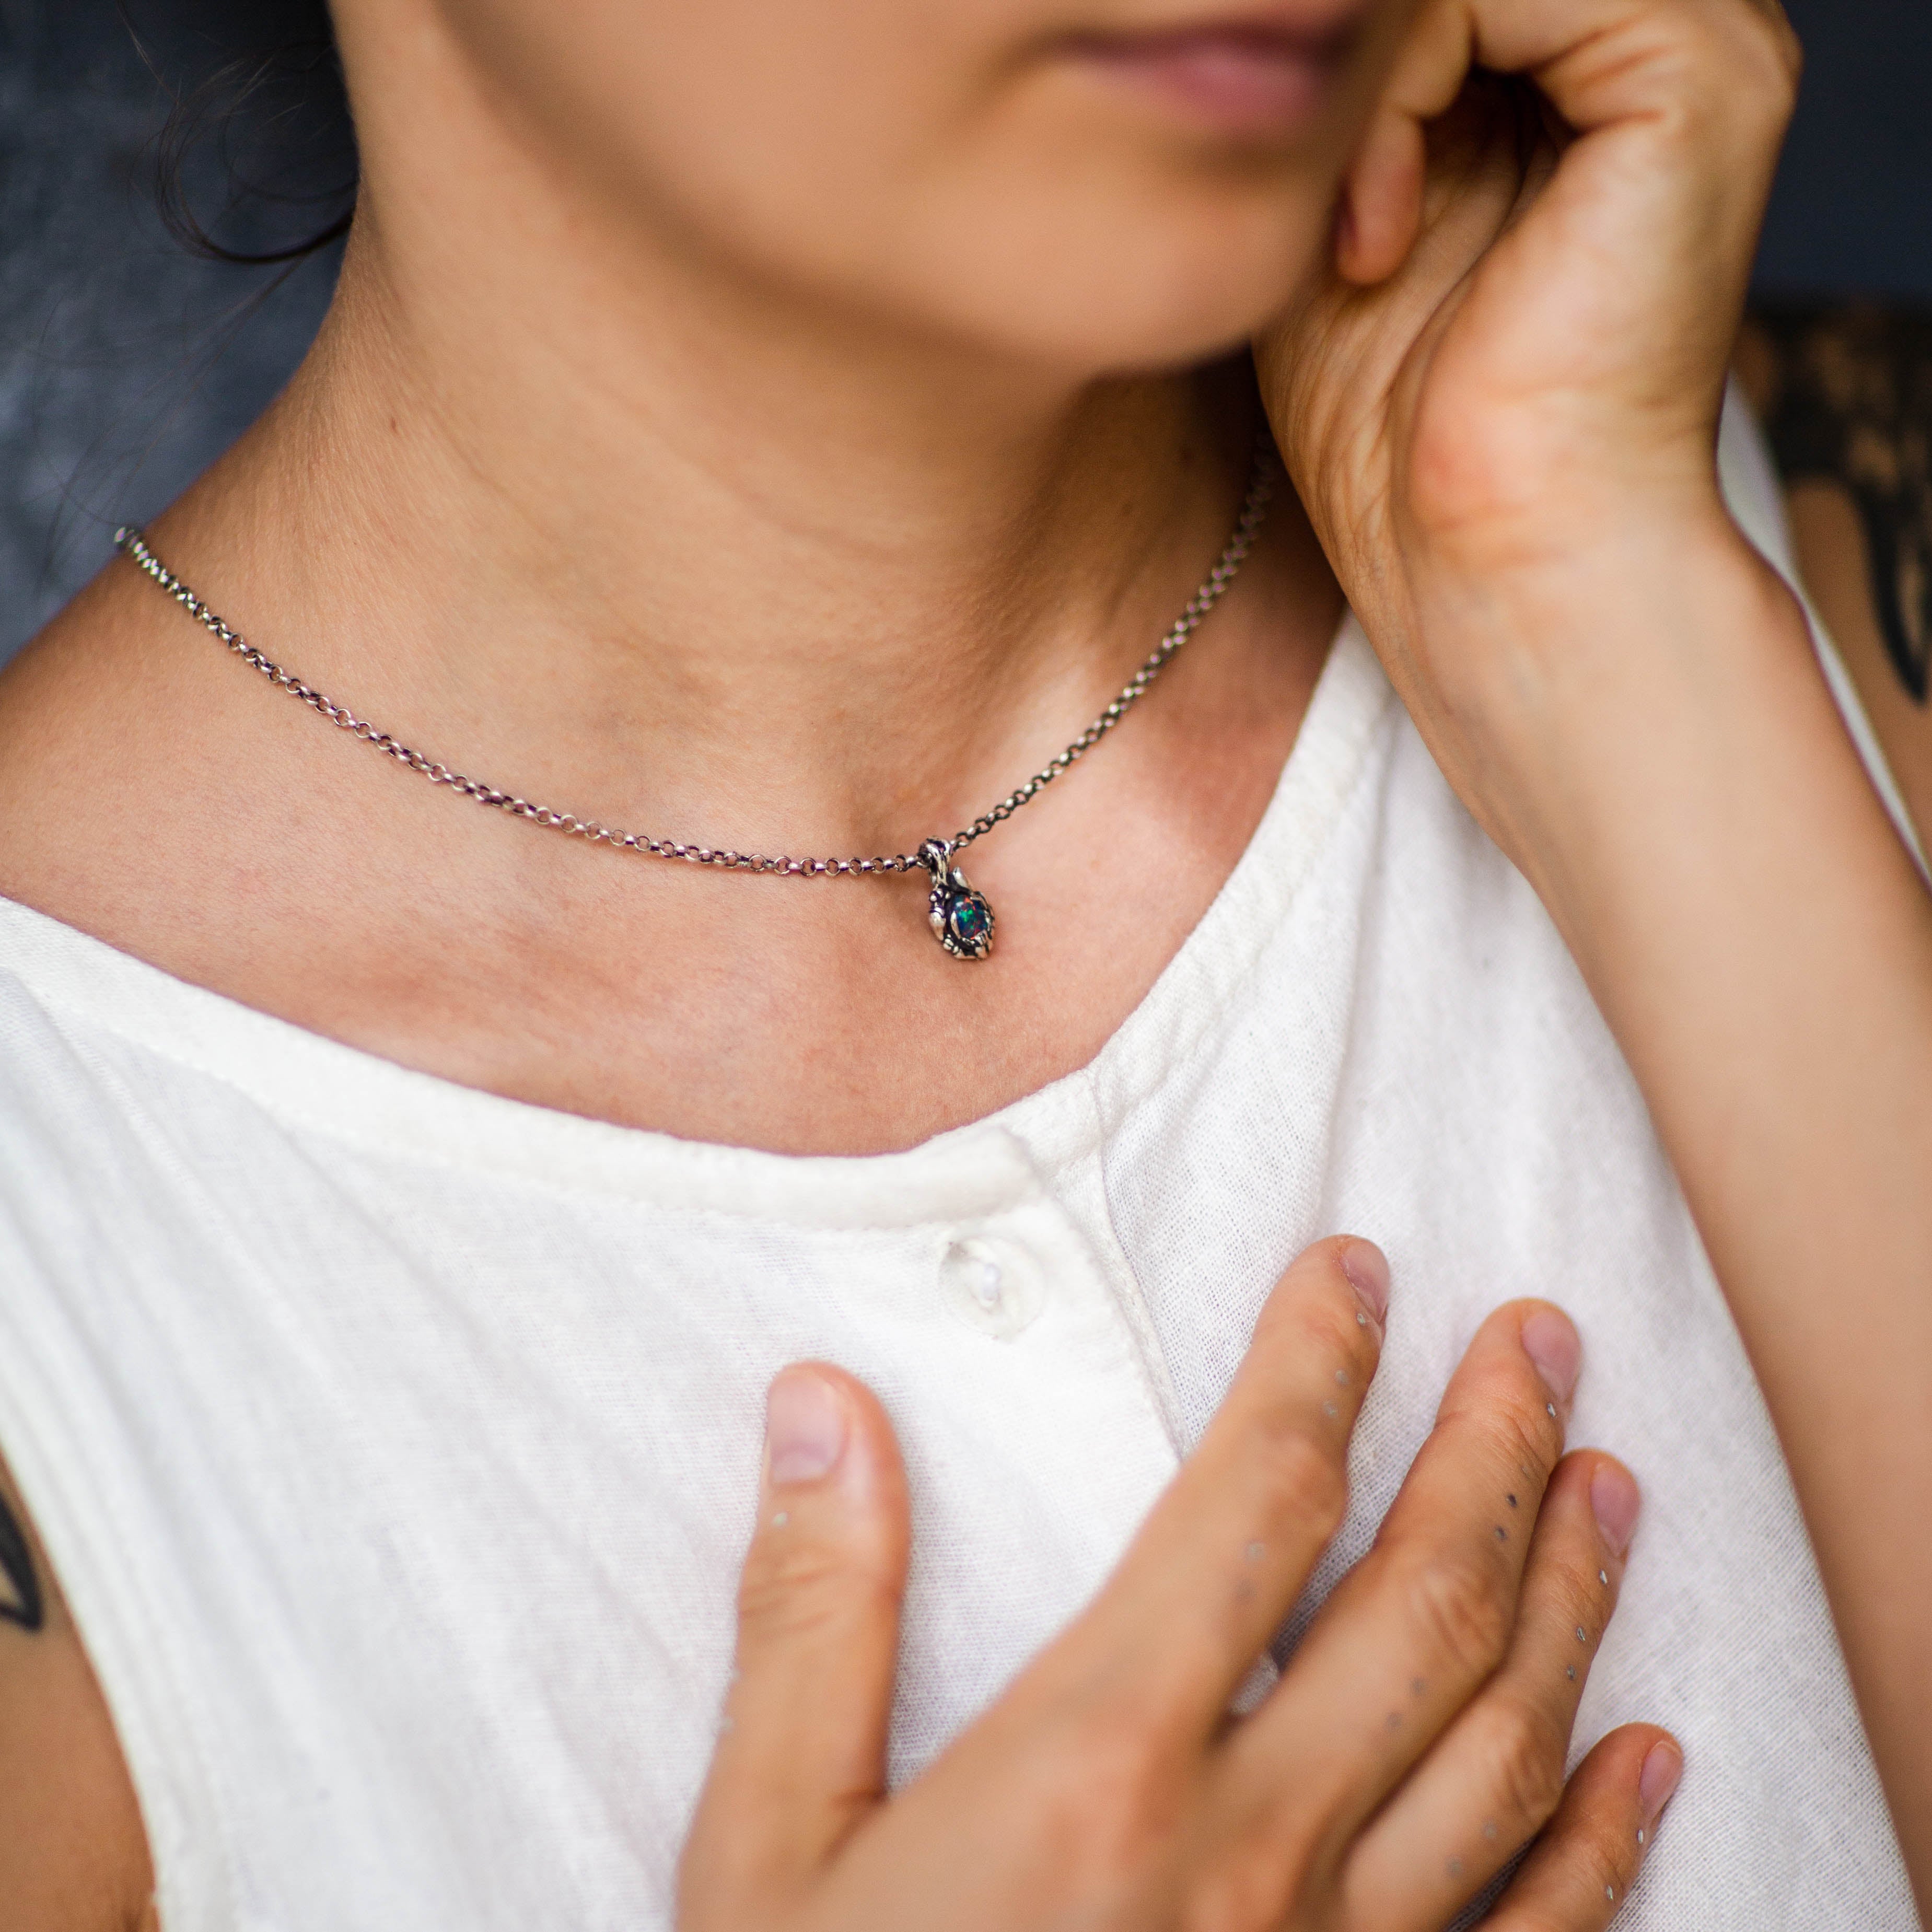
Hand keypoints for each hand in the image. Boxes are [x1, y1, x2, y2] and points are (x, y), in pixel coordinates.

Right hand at [678, 1238, 1678, 1930]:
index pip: (1252, 1501)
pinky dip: (1605, 1835)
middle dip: (1488, 1446)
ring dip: (1568, 1595)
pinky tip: (1646, 1753)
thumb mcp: (767, 1855)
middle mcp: (1250, 1846)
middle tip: (1539, 1331)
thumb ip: (811, 1619)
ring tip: (1606, 1474)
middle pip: (1419, 1601)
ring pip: (1503, 1743)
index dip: (1312, 1365)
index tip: (1352, 1271)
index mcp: (1101, 1763)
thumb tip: (821, 1406)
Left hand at [1254, 0, 1800, 843]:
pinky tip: (1375, 236)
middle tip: (1314, 206)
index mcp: (1592, 61)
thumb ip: (1345, 83)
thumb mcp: (1332, 202)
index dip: (1345, 58)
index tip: (1293, 193)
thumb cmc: (1400, 424)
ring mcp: (1701, 39)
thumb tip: (1281, 16)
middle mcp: (1664, 31)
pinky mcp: (1696, 73)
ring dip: (1359, 79)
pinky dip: (1393, 92)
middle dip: (1351, 59)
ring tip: (1349, 233)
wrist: (1487, 556)